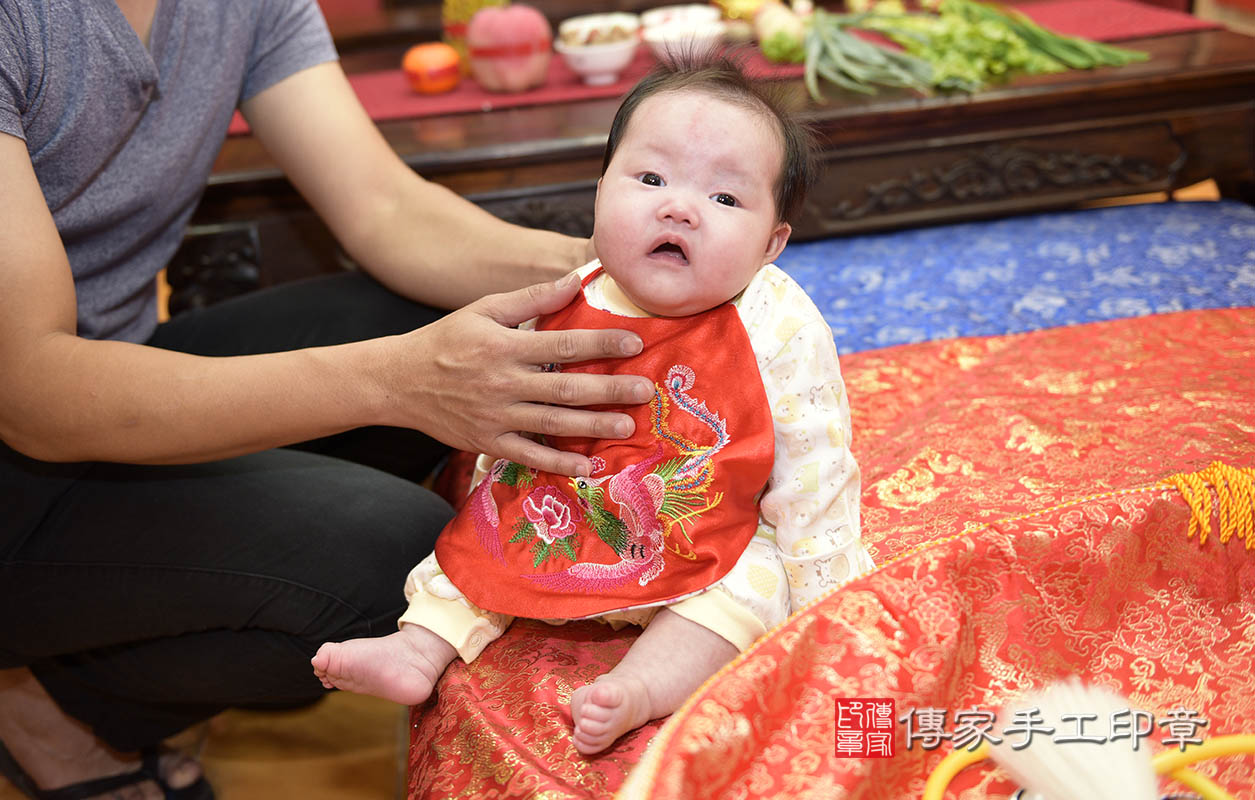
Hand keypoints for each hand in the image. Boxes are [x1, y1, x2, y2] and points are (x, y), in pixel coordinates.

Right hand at [394, 273, 653, 475]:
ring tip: (626, 426)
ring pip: (553, 422)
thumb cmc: (446, 340)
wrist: (398, 381)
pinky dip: (558, 463)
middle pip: (566, 387)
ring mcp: (497, 415)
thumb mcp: (484, 309)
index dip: (601, 344)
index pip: (563, 343)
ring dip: (592, 426)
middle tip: (643, 391)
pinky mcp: (489, 441)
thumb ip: (531, 299)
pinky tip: (587, 468)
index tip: (635, 345)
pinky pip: (529, 455)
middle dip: (608, 389)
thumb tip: (576, 280)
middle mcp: (504, 382)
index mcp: (505, 345)